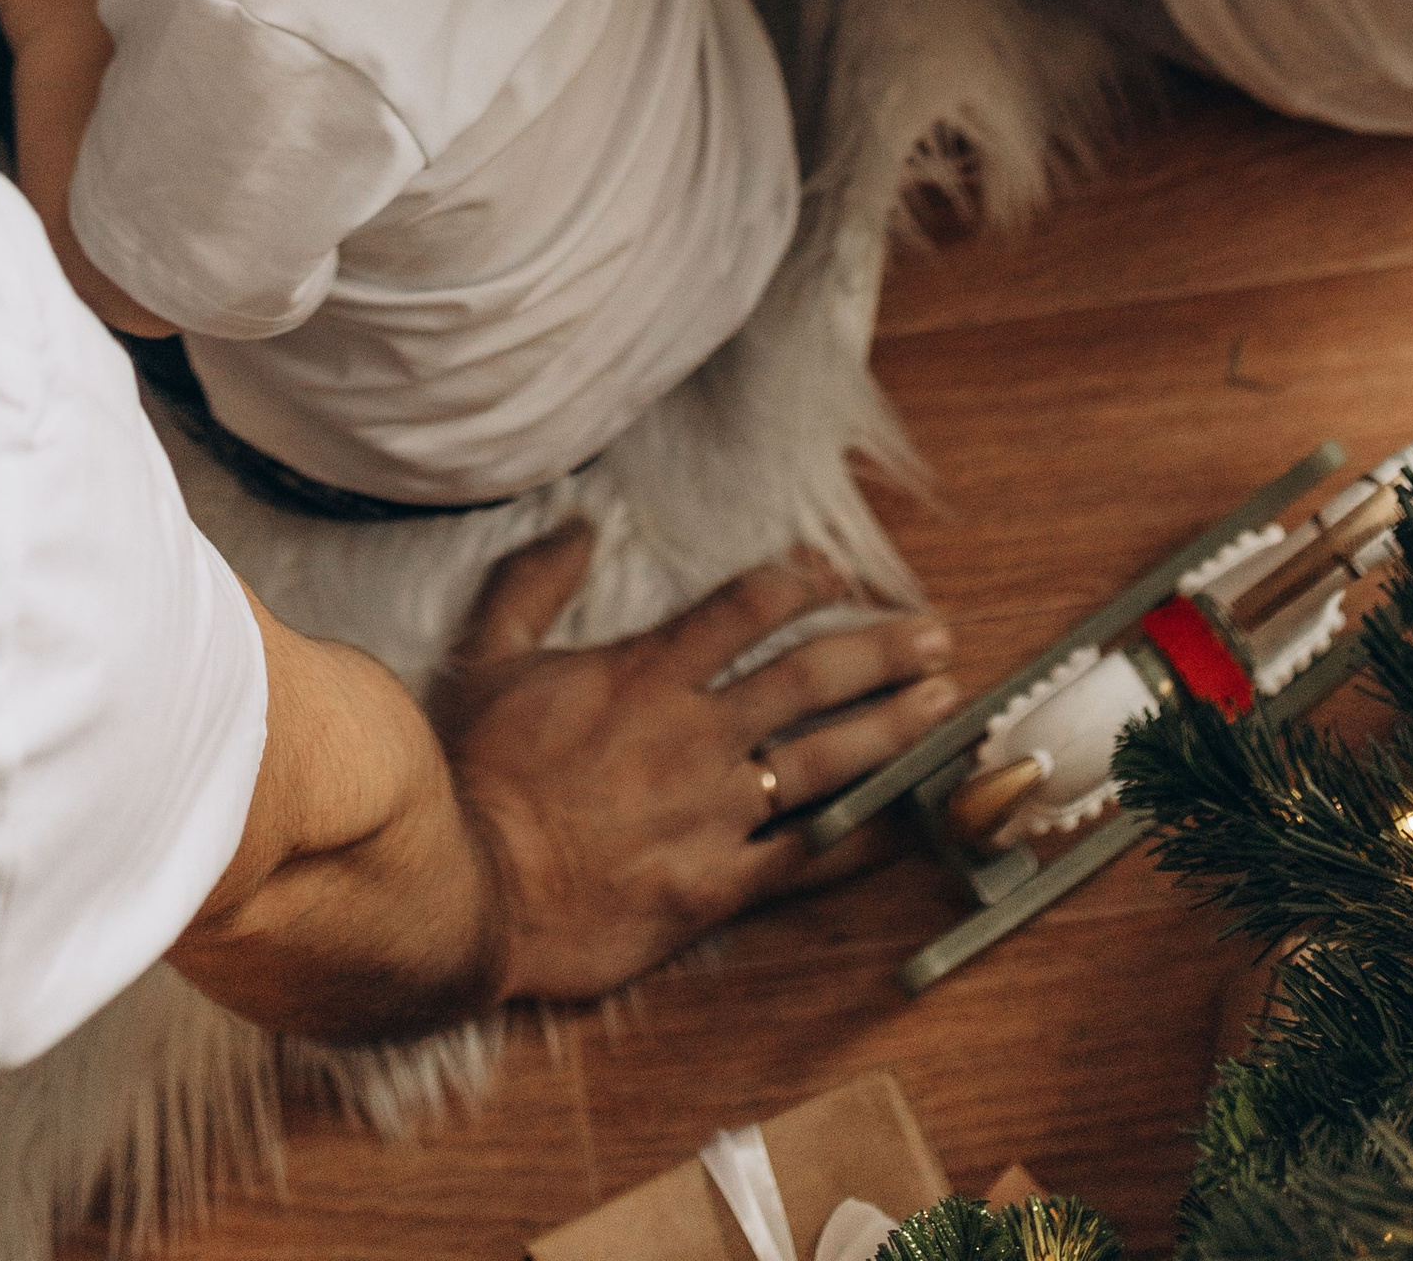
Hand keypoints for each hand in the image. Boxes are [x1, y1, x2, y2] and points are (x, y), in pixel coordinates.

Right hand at [433, 528, 956, 1001]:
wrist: (467, 886)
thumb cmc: (473, 772)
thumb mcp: (489, 656)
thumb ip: (533, 585)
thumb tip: (578, 526)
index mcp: (646, 674)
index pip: (746, 607)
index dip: (803, 579)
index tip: (841, 571)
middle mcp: (695, 734)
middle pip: (811, 678)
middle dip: (882, 650)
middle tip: (937, 636)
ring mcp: (712, 812)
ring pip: (825, 761)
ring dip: (892, 729)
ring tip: (945, 710)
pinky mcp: (714, 887)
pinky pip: (805, 859)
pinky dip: (862, 839)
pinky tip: (906, 822)